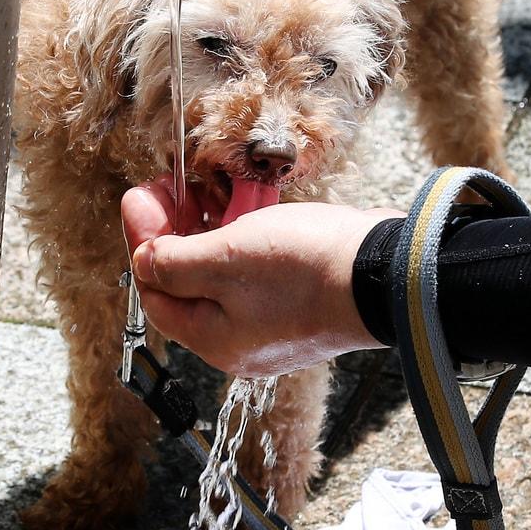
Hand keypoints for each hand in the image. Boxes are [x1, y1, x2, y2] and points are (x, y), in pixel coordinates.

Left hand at [121, 180, 403, 377]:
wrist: (389, 273)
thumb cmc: (306, 269)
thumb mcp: (224, 258)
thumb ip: (174, 263)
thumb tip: (142, 262)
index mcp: (215, 340)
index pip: (156, 292)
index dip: (141, 243)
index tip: (140, 197)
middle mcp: (243, 341)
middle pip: (189, 284)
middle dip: (174, 233)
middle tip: (171, 187)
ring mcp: (276, 324)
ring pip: (224, 274)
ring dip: (210, 230)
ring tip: (210, 191)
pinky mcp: (303, 302)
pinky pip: (259, 271)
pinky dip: (246, 239)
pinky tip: (249, 209)